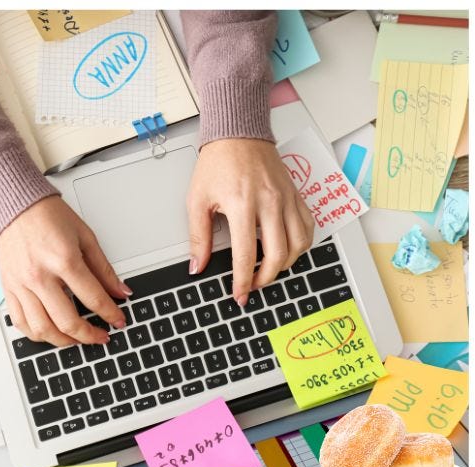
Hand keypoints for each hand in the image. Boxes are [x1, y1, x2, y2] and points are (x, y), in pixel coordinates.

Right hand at [0, 196, 130, 345]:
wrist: (15, 204)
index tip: (118, 321)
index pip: (93, 298)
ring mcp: (21, 285)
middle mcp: (40, 276)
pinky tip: (49, 332)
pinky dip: (36, 334)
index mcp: (63, 260)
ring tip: (77, 339)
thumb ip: (103, 269)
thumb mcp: (85, 237)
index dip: (110, 314)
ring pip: (42, 329)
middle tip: (100, 337)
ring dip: (63, 342)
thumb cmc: (48, 216)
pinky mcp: (8, 288)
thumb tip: (120, 291)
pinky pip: (20, 322)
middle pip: (67, 322)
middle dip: (89, 336)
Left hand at [186, 138, 313, 304]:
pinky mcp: (296, 195)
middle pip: (278, 255)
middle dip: (266, 279)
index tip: (239, 293)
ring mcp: (286, 199)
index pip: (246, 255)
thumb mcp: (197, 200)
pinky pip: (308, 227)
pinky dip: (301, 244)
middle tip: (253, 286)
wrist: (238, 133)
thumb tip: (197, 265)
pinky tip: (287, 249)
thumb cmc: (218, 162)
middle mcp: (269, 202)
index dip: (242, 280)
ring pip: (299, 244)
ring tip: (269, 270)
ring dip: (286, 264)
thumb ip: (198, 236)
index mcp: (242, 204)